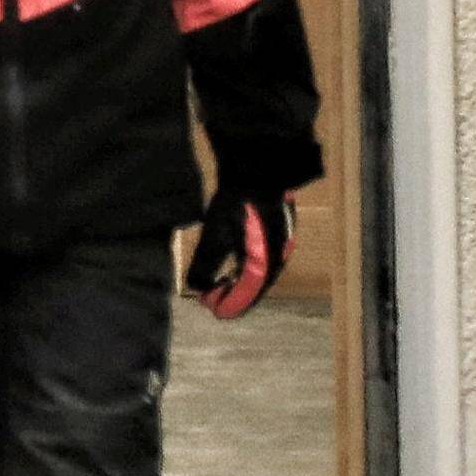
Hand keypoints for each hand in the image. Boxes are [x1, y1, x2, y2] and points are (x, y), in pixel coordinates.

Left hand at [185, 183, 290, 319]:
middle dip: (232, 296)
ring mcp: (279, 246)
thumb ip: (207, 261)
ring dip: (238, 284)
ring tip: (216, 287)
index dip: (227, 304)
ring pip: (258, 275)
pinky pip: (261, 261)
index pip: (246, 294)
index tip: (209, 308)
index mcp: (266, 262)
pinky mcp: (276, 235)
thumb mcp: (217, 231)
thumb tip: (196, 288)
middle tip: (208, 300)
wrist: (259, 167)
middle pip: (255, 288)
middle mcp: (277, 258)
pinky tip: (232, 267)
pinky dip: (245, 270)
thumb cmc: (238, 200)